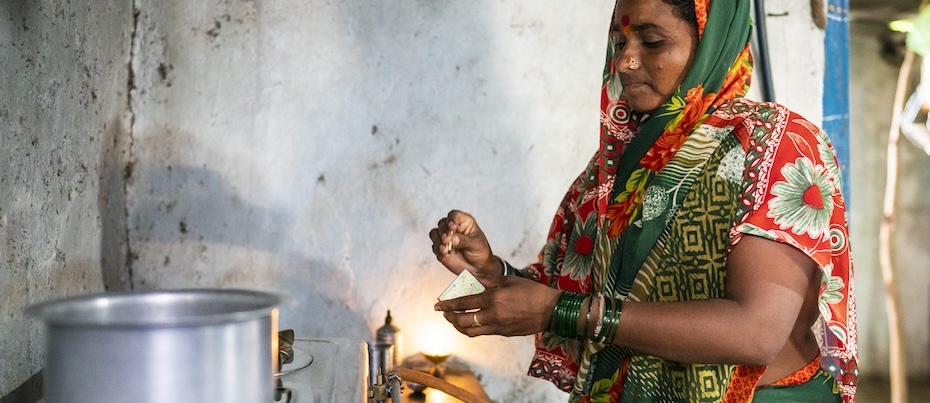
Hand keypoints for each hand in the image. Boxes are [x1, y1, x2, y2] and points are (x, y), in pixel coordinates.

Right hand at [429, 210, 500, 275]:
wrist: (478, 267)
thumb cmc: (480, 251)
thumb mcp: (476, 244)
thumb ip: (463, 240)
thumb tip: (452, 238)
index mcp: (464, 222)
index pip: (454, 215)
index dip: (451, 219)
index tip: (452, 227)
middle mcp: (453, 228)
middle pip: (442, 224)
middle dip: (443, 231)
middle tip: (446, 239)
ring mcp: (445, 238)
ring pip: (435, 234)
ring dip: (438, 241)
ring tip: (445, 248)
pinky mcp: (441, 248)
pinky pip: (435, 247)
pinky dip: (438, 250)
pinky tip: (445, 254)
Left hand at [433, 274, 560, 336]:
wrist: (550, 310)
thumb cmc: (531, 291)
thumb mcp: (509, 280)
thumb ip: (488, 280)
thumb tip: (471, 276)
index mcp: (493, 298)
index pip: (464, 303)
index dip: (448, 305)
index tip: (438, 305)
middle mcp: (493, 314)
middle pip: (463, 321)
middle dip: (450, 317)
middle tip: (445, 313)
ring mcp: (498, 326)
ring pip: (471, 331)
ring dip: (459, 326)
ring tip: (455, 319)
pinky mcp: (503, 333)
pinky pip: (483, 333)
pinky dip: (473, 329)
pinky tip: (472, 322)